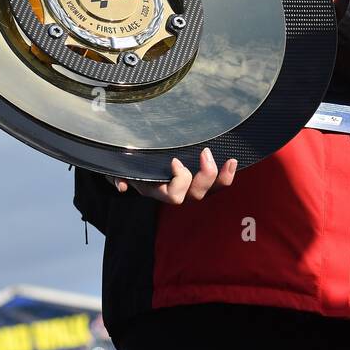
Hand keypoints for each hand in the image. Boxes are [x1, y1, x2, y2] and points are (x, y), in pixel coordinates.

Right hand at [110, 147, 236, 203]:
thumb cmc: (124, 161)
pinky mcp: (197, 176)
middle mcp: (173, 190)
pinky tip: (233, 162)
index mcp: (156, 189)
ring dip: (220, 178)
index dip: (179, 181)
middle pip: (195, 195)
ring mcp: (187, 185)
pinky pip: (215, 183)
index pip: (173, 195)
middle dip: (205, 177)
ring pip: (209, 191)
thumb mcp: (117, 168)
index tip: (175, 161)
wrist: (128, 156)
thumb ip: (117, 176)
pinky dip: (226, 175)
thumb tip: (121, 185)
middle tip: (206, 153)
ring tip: (230, 161)